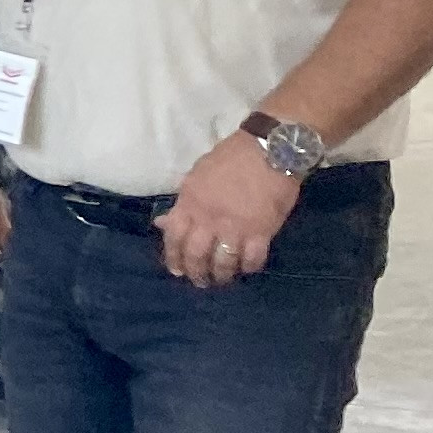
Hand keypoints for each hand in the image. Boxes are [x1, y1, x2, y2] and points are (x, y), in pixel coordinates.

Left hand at [162, 132, 300, 287]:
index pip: (174, 238)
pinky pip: (252, 258)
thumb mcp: (196, 176)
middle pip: (197, 255)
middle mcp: (208, 219)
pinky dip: (250, 267)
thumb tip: (162, 223)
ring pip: (223, 262)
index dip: (173, 257)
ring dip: (222, 275)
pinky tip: (248, 268)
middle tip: (200, 282)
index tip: (177, 270)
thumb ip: (182, 204)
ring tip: (222, 279)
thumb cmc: (230, 159)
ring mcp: (235, 227)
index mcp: (189, 203)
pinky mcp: (262, 231)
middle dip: (196, 273)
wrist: (269, 150)